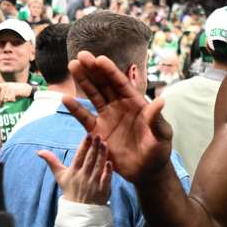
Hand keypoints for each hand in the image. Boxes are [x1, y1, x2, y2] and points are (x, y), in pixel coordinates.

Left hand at [0, 82, 32, 105]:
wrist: (27, 89)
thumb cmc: (17, 93)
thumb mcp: (8, 95)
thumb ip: (2, 99)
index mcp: (1, 86)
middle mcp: (4, 86)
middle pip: (0, 98)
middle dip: (4, 101)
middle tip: (10, 98)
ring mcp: (8, 87)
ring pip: (5, 99)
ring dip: (9, 100)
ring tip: (13, 97)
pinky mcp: (13, 90)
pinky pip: (10, 99)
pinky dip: (13, 100)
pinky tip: (16, 97)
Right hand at [38, 134, 112, 204]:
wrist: (79, 209)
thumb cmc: (70, 188)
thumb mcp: (60, 176)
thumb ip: (52, 162)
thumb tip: (39, 151)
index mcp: (73, 172)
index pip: (79, 156)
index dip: (84, 145)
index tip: (88, 135)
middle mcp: (83, 177)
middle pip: (89, 160)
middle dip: (94, 147)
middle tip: (99, 135)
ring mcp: (93, 183)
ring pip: (98, 167)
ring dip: (102, 155)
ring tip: (105, 144)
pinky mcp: (102, 189)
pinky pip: (106, 179)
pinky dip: (108, 171)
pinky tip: (110, 162)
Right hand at [62, 51, 172, 183]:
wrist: (147, 170)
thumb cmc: (158, 150)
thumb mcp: (162, 134)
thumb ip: (157, 119)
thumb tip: (161, 100)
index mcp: (136, 102)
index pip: (121, 83)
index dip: (110, 71)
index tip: (99, 59)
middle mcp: (120, 106)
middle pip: (104, 84)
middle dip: (93, 69)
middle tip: (81, 56)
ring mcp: (108, 117)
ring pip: (93, 95)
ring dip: (83, 81)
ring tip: (72, 66)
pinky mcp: (98, 131)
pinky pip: (85, 118)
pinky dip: (76, 108)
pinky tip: (65, 98)